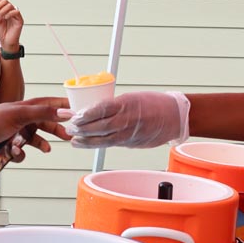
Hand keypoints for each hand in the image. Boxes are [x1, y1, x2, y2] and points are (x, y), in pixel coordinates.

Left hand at [0, 0, 23, 49]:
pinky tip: (5, 18)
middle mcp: (10, 11)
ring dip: (1, 11)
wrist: (5, 42)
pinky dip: (9, 14)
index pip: (1, 0)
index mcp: (4, 10)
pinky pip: (16, 12)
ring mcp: (15, 15)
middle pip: (5, 1)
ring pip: (10, 5)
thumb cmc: (1, 32)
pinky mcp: (19, 19)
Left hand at [0, 97, 70, 156]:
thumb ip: (44, 113)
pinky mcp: (9, 147)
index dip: (63, 106)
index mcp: (27, 108)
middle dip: (57, 130)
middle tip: (69, 136)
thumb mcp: (21, 114)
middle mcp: (23, 120)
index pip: (50, 104)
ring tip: (46, 149)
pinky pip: (21, 153)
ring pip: (35, 141)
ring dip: (41, 145)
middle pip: (46, 124)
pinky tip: (13, 152)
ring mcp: (16, 134)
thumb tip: (65, 113)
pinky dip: (19, 154)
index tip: (77, 109)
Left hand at [59, 91, 189, 147]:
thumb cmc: (153, 103)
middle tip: (69, 127)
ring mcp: (129, 133)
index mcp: (126, 104)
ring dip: (85, 140)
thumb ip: (114, 106)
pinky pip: (110, 144)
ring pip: (102, 139)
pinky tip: (86, 143)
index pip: (100, 109)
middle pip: (99, 127)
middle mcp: (126, 120)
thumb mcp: (132, 98)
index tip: (74, 116)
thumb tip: (92, 112)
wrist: (174, 116)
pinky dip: (96, 144)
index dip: (85, 114)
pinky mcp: (131, 143)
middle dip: (81, 128)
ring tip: (73, 139)